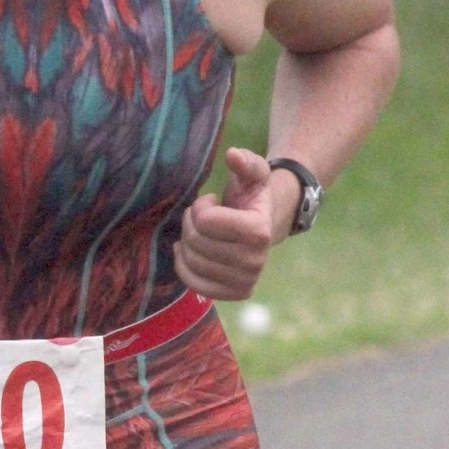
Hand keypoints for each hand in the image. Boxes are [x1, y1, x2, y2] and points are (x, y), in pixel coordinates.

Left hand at [176, 147, 291, 300]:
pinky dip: (184, 267)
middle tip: (201, 216)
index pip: (206, 221)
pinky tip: (188, 251)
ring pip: (192, 262)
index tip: (211, 201)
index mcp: (259, 231)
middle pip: (196, 242)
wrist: (265, 224)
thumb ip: (246, 162)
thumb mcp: (253, 173)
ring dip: (187, 242)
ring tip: (200, 232)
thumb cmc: (252, 195)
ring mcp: (246, 281)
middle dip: (191, 223)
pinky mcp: (235, 293)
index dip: (201, 206)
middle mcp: (256, 261)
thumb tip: (232, 155)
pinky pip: (195, 285)